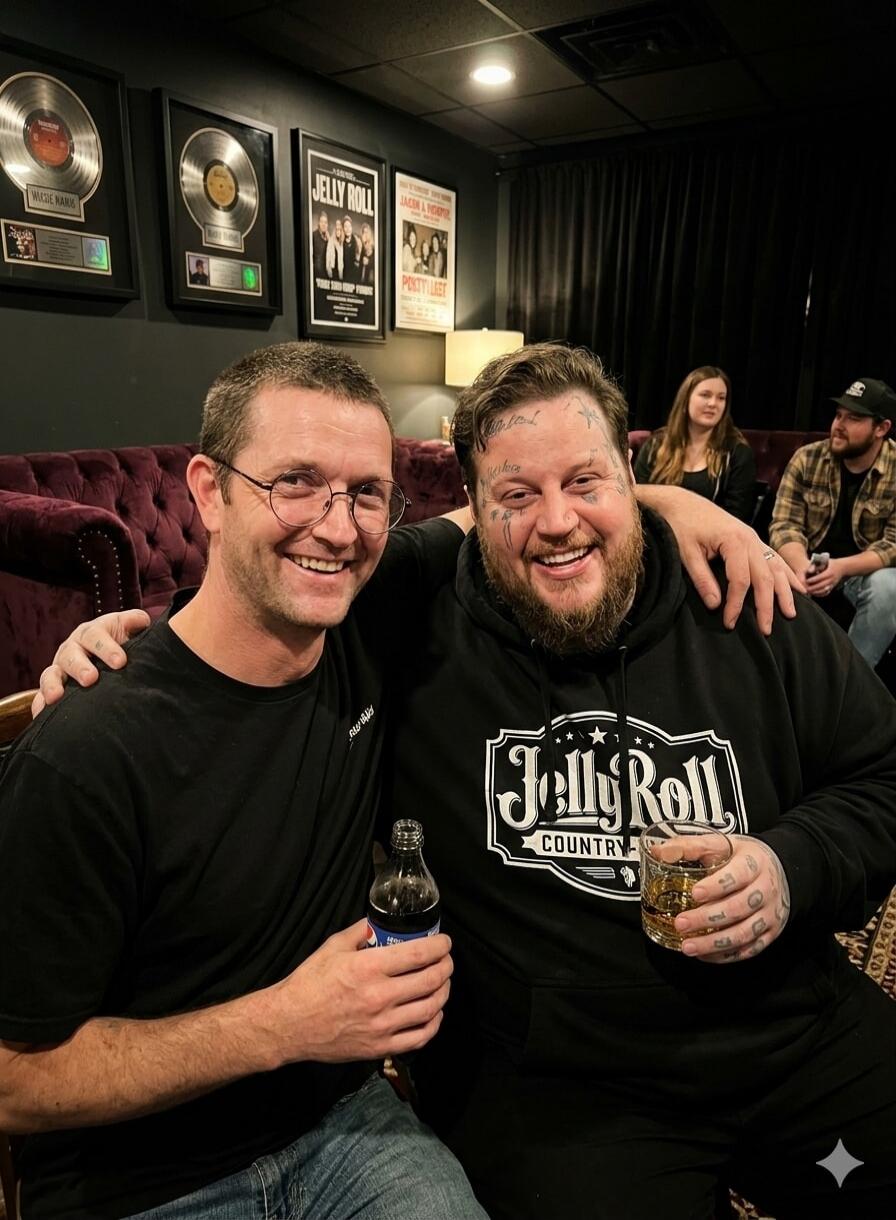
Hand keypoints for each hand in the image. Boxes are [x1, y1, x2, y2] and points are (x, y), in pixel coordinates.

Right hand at [31, 609, 150, 715]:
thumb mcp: (126, 628)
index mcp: (91, 633)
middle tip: (90, 679)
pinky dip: (40, 703)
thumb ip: (135, 622)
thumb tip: (142, 621)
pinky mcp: (52, 686)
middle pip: (71, 655)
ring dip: (53, 685)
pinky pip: (41, 695)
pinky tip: (41, 713)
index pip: (95, 636)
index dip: (106, 648)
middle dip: (80, 667)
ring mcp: (60, 668)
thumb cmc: (119, 643)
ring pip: (51, 674)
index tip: (121, 662)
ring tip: (56, 697)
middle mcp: (72, 648)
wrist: (105, 658)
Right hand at [270, 919, 452, 1063]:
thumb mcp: (332, 947)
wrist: (289, 1024)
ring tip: (443, 982)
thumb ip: (360, 932)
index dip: (440, 946)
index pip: (419, 955)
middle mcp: (380, 997)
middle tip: (447, 960)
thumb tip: (379, 923)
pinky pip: (419, 1037)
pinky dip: (434, 1023)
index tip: (445, 942)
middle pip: (430, 980)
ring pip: (430, 1008)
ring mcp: (382, 1025)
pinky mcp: (380, 1047)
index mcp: (369, 968)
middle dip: (446, 966)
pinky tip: (434, 1012)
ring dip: (444, 992)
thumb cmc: (309, 983)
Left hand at [649, 488, 804, 632]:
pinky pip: (777, 559)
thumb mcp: (686, 552)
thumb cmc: (682, 526)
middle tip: (766, 630)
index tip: (729, 623)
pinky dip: (788, 575)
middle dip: (766, 606)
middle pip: (765, 577)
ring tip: (791, 614)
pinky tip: (798, 589)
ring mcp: (755, 539)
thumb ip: (701, 578)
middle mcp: (750, 539)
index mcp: (734, 541)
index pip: (741, 580)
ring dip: (785, 592)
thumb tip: (715, 605)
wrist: (683, 503)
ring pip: (776, 568)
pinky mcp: (755, 540)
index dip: (736, 604)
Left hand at [673, 837, 790, 962]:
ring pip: (744, 933)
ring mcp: (769, 914)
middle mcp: (765, 890)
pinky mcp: (770, 932)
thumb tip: (659, 852)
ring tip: (688, 946)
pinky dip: (726, 955)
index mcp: (753, 864)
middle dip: (707, 919)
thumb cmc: (745, 858)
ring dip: (714, 943)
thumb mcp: (721, 844)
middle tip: (681, 923)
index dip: (716, 886)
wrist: (781, 869)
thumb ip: (690, 847)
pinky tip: (705, 954)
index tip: (695, 893)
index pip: (738, 875)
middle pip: (738, 908)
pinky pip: (750, 949)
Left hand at [804, 556, 843, 598]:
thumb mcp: (824, 561)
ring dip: (815, 592)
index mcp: (830, 572)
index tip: (806, 581)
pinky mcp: (833, 587)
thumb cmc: (832, 563)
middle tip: (805, 588)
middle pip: (821, 585)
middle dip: (813, 588)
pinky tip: (814, 593)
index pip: (820, 577)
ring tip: (808, 592)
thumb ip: (816, 565)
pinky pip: (826, 592)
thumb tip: (809, 570)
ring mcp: (833, 584)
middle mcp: (832, 579)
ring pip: (824, 590)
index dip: (812, 580)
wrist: (843, 567)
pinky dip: (820, 594)